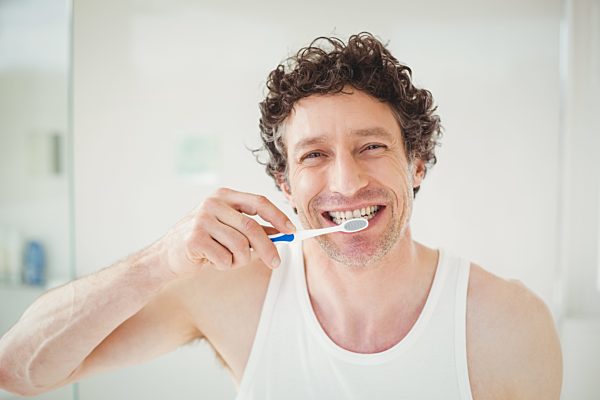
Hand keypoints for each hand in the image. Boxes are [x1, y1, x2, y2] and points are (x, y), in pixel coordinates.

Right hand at [159, 188, 295, 274]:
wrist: (168, 255)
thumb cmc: (203, 241)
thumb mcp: (229, 229)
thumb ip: (254, 229)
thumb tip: (283, 233)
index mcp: (225, 196)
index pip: (259, 202)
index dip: (278, 217)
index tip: (292, 232)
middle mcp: (213, 203)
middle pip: (252, 227)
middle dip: (268, 248)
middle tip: (276, 263)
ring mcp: (202, 219)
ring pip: (240, 246)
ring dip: (240, 260)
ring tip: (228, 260)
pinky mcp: (194, 238)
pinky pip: (224, 258)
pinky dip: (224, 265)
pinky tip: (212, 261)